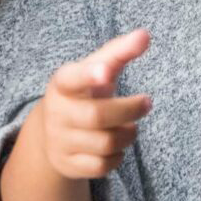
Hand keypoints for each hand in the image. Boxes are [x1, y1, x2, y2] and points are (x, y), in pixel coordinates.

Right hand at [35, 30, 152, 179]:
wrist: (54, 131)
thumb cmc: (85, 92)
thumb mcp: (96, 69)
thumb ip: (119, 51)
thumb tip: (146, 35)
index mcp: (62, 83)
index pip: (73, 77)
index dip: (90, 75)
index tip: (107, 73)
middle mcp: (57, 112)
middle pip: (98, 115)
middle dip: (129, 110)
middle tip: (147, 102)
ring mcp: (60, 140)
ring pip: (105, 143)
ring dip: (128, 135)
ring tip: (131, 127)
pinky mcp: (67, 164)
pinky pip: (102, 166)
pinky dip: (118, 157)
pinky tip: (118, 147)